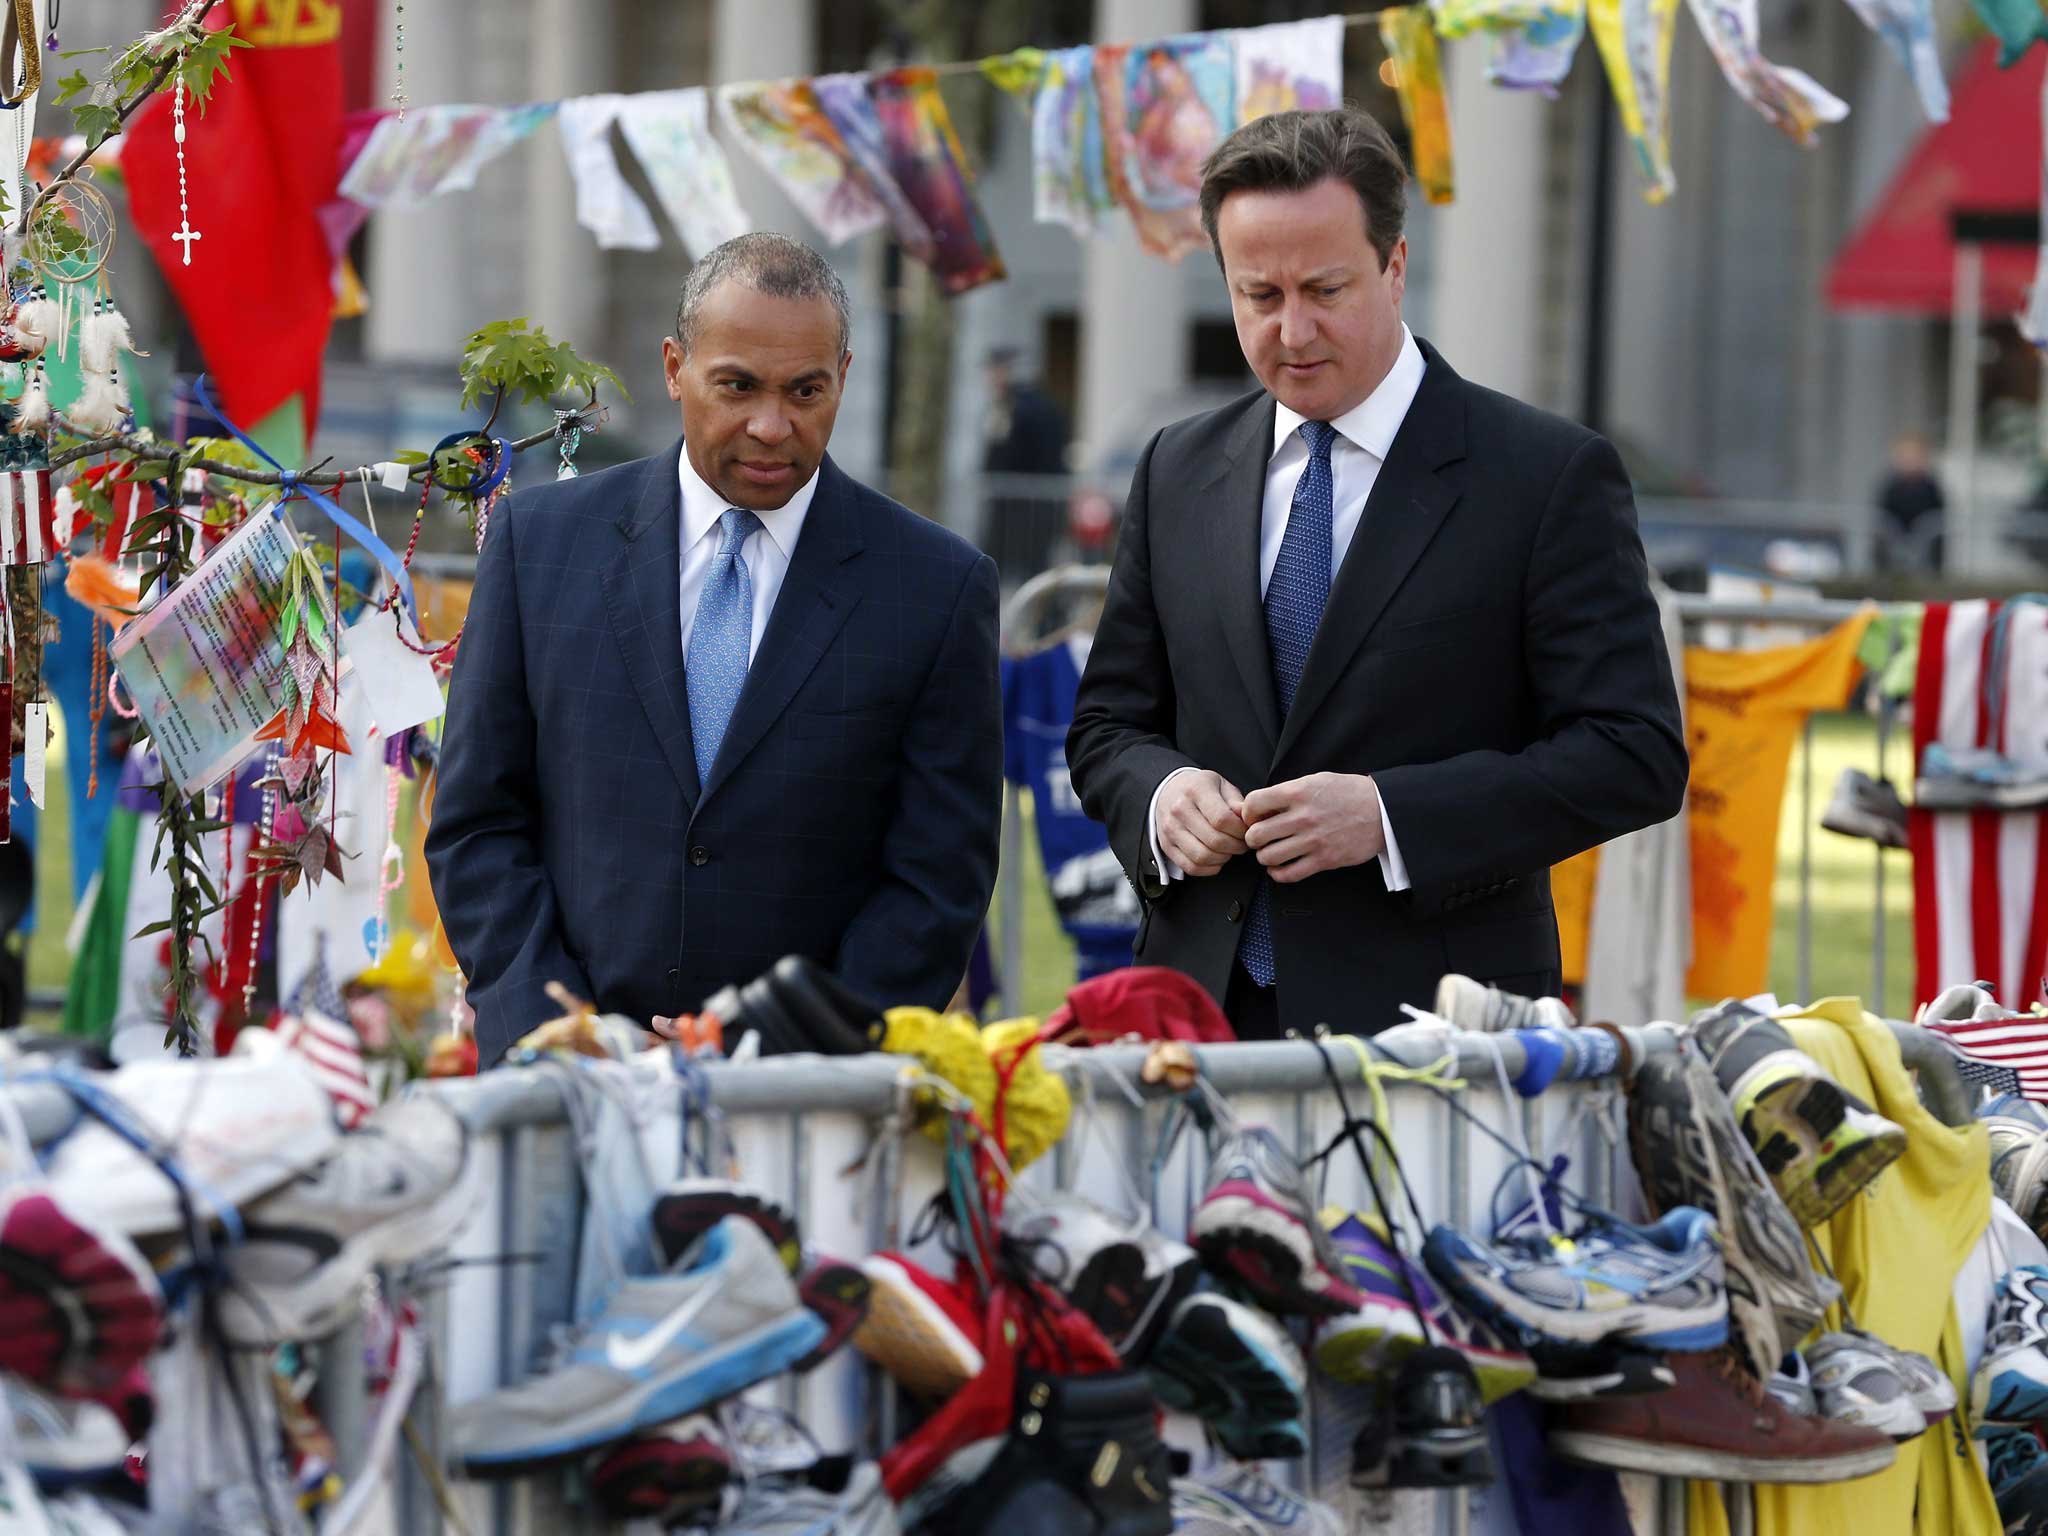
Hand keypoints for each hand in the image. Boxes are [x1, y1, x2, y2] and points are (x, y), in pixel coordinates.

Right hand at [1155, 768, 1248, 875]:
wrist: (1168, 791)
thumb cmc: (1199, 789)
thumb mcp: (1221, 785)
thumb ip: (1236, 803)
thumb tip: (1249, 821)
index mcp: (1196, 790)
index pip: (1222, 819)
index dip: (1240, 830)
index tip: (1247, 831)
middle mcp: (1179, 810)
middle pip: (1214, 840)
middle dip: (1236, 846)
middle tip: (1242, 843)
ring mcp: (1170, 830)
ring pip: (1202, 857)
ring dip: (1223, 858)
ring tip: (1229, 850)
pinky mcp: (1166, 846)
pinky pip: (1190, 867)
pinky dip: (1209, 868)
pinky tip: (1216, 859)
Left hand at [1242, 772, 1384, 883]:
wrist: (1382, 810)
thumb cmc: (1347, 793)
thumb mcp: (1315, 781)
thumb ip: (1288, 792)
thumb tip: (1261, 808)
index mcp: (1298, 792)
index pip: (1254, 804)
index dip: (1248, 813)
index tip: (1253, 818)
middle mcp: (1303, 816)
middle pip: (1256, 835)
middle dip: (1252, 839)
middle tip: (1259, 839)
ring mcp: (1313, 840)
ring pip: (1269, 857)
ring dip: (1265, 857)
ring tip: (1270, 852)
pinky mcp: (1324, 860)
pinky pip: (1289, 874)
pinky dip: (1278, 874)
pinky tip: (1279, 868)